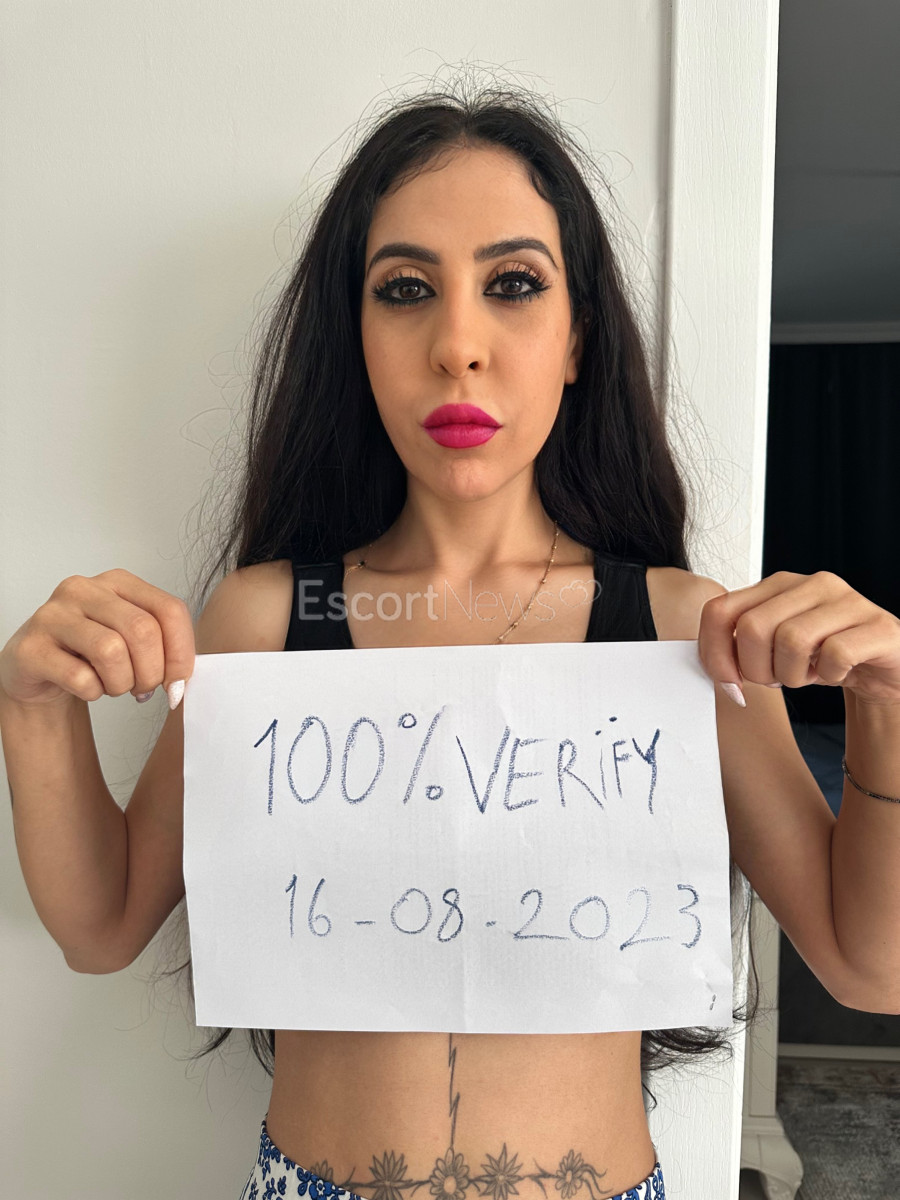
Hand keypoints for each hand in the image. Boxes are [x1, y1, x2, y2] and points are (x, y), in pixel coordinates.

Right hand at [0, 569, 193, 709]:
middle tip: (143, 689)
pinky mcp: (32, 647)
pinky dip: (93, 693)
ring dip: (121, 683)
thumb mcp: (131, 639)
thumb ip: (163, 647)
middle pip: (142, 630)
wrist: (36, 668)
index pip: (169, 610)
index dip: (181, 651)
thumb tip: (180, 681)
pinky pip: (80, 677)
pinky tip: (88, 688)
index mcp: (118, 582)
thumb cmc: (90, 653)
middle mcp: (85, 589)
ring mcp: (53, 615)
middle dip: (152, 672)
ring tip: (113, 687)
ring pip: (111, 651)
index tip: (178, 680)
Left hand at [698, 570, 899, 707]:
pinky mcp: (877, 625)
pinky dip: (829, 675)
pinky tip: (837, 672)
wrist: (884, 669)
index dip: (714, 653)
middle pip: (751, 628)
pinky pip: (834, 653)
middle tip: (777, 680)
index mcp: (777, 586)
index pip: (719, 610)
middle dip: (756, 670)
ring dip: (793, 675)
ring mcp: (847, 600)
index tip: (729, 683)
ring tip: (809, 675)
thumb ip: (740, 647)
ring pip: (791, 640)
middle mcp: (811, 584)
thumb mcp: (773, 650)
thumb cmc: (823, 658)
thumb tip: (716, 670)